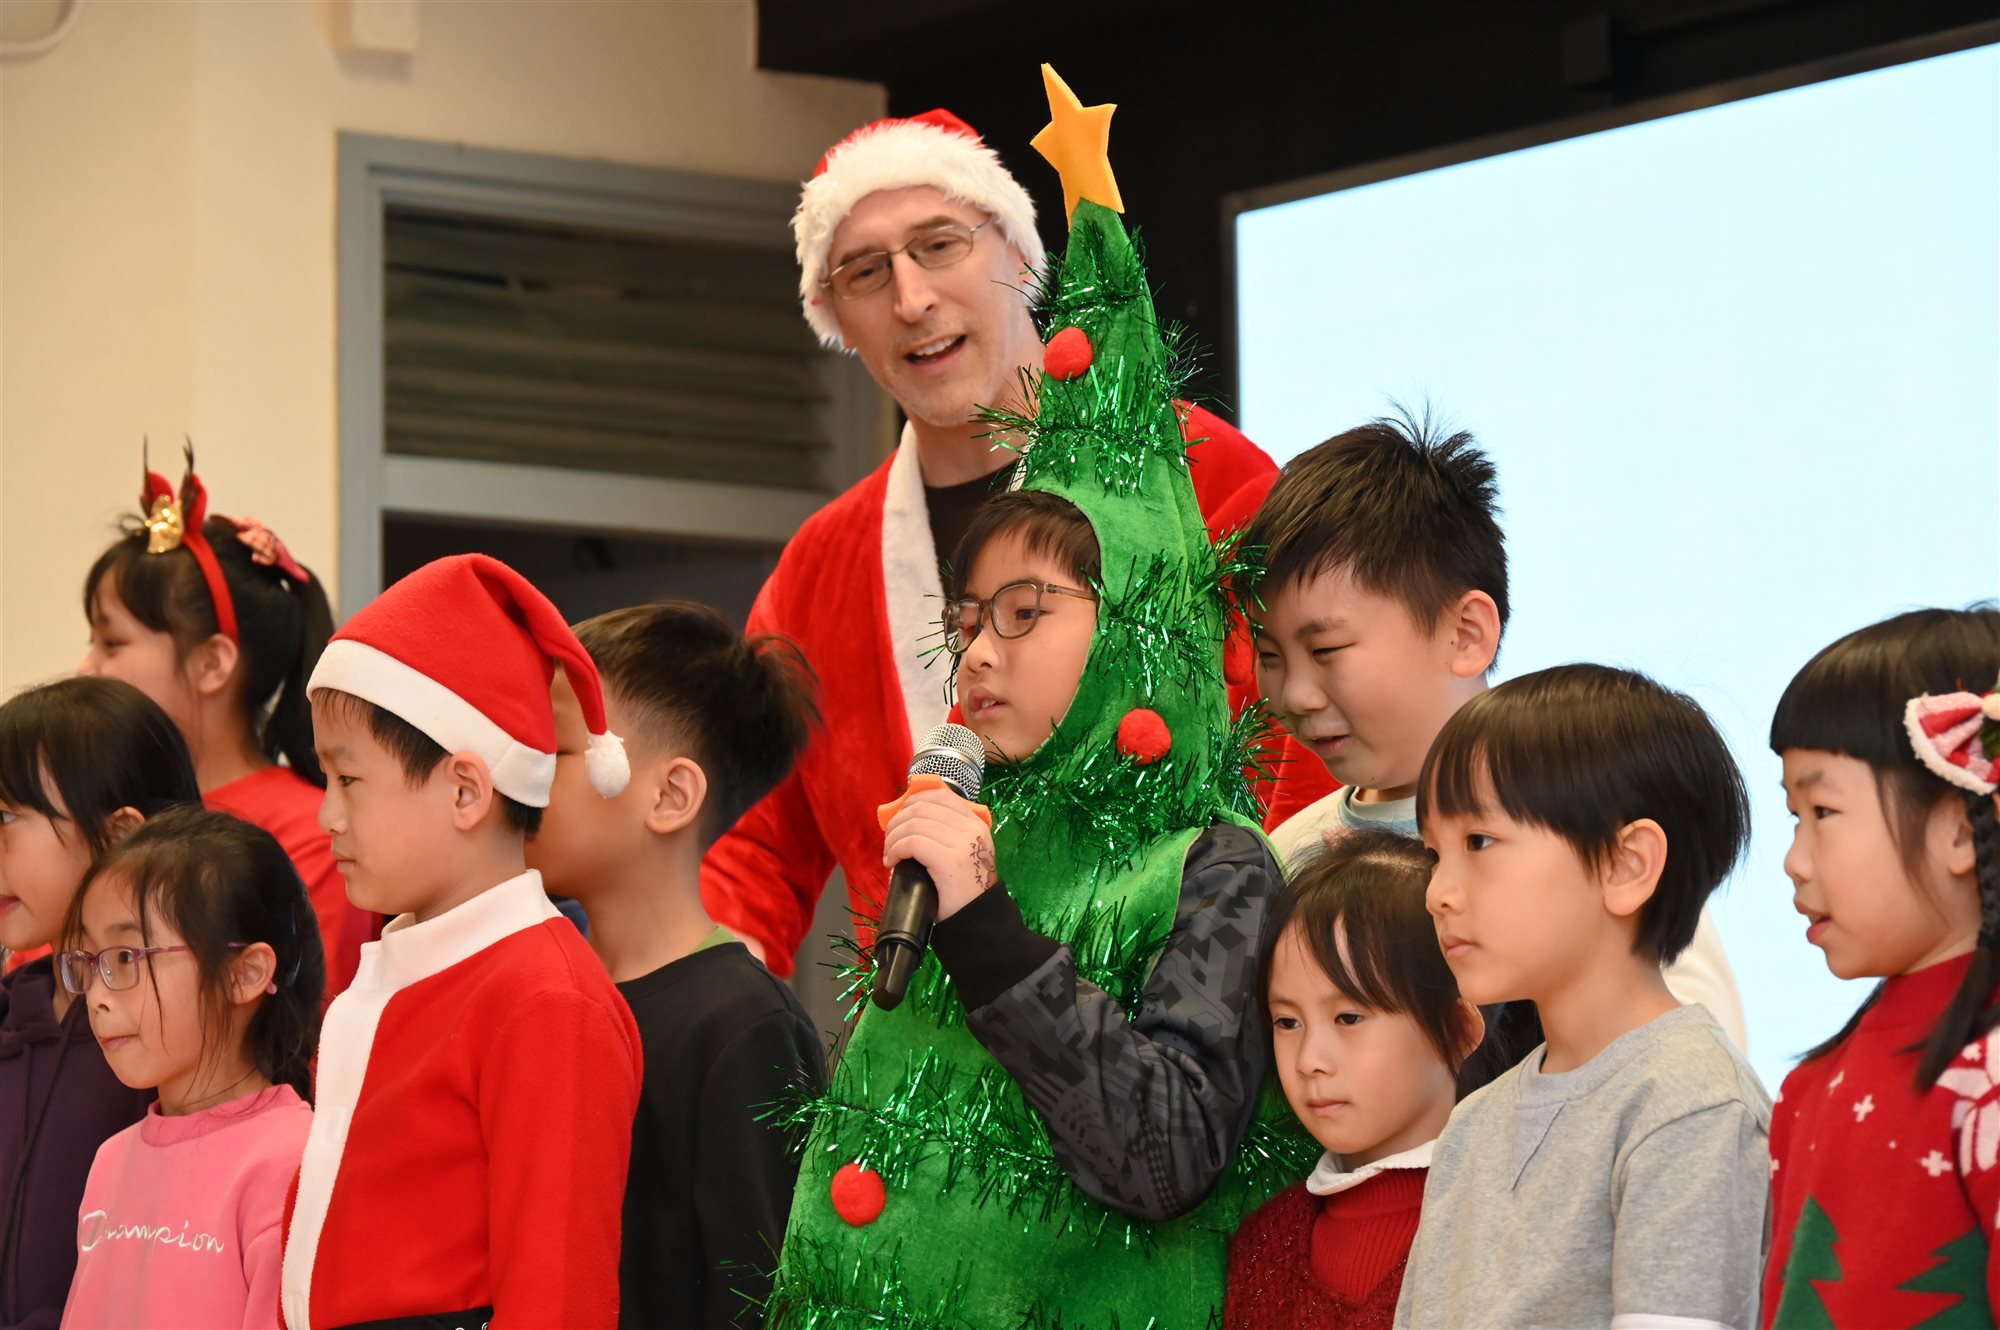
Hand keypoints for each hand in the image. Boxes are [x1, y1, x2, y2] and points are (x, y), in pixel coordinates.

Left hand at [881, 783, 997, 921]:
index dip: (911, 801)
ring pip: (914, 823)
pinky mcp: (950, 860)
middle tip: (890, 841)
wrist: (978, 919)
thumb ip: (945, 833)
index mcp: (976, 823)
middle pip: (922, 807)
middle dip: (897, 821)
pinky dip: (896, 849)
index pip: (939, 794)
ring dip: (893, 837)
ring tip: (890, 854)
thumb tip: (906, 817)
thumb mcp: (961, 853)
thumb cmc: (964, 889)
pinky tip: (893, 862)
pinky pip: (912, 842)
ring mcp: (963, 843)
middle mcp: (972, 828)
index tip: (899, 818)